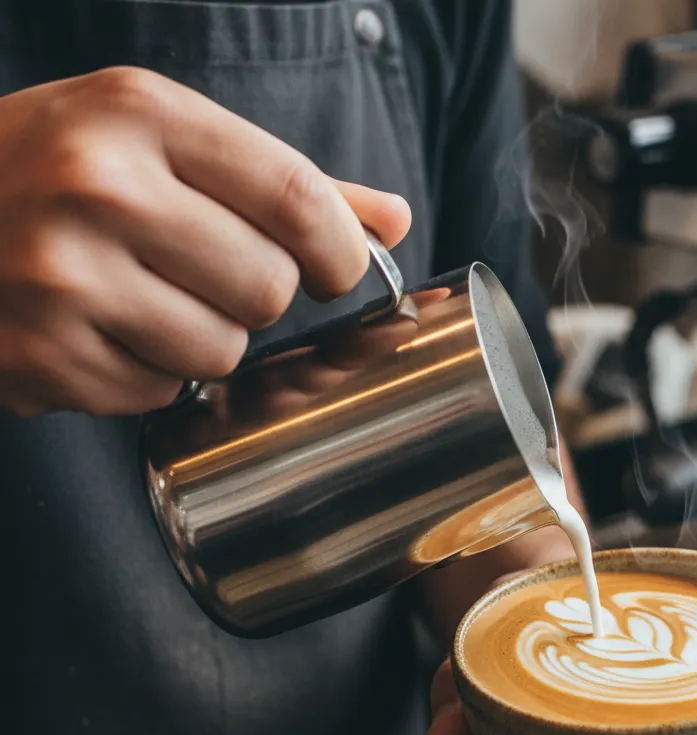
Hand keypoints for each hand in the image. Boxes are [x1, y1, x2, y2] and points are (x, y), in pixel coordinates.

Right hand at [0, 67, 411, 416]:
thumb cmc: (56, 169)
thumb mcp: (158, 138)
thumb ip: (280, 181)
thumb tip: (390, 219)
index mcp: (141, 115)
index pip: (297, 197)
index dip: (341, 250)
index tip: (338, 269)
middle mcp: (98, 190)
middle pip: (269, 288)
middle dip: (259, 295)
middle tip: (206, 272)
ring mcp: (62, 280)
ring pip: (222, 353)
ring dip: (204, 339)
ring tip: (143, 298)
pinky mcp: (43, 358)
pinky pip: (160, 393)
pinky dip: (148, 373)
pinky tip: (100, 330)